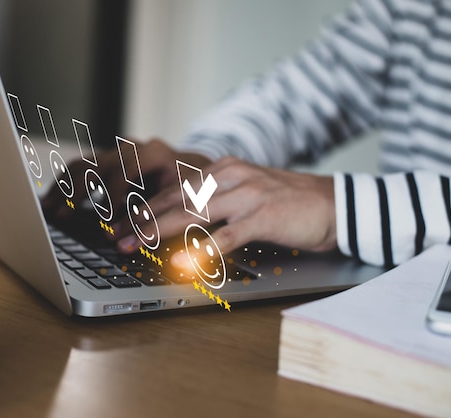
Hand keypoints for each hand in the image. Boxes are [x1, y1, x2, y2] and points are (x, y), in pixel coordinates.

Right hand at [41, 138, 210, 221]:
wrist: (194, 168)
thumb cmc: (194, 188)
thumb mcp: (190, 200)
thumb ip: (171, 218)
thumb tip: (153, 244)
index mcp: (156, 154)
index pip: (129, 170)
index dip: (115, 196)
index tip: (106, 221)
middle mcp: (133, 149)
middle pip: (98, 165)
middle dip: (80, 192)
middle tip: (64, 216)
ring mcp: (117, 153)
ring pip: (84, 165)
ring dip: (64, 188)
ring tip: (49, 210)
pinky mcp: (108, 161)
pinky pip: (80, 169)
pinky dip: (64, 186)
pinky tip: (51, 202)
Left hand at [115, 157, 336, 258]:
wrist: (334, 203)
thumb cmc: (286, 204)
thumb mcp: (244, 194)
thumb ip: (214, 204)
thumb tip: (177, 226)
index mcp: (222, 170)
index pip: (173, 189)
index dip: (144, 207)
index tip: (120, 223)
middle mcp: (231, 177)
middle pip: (176, 199)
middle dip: (142, 219)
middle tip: (116, 237)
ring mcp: (247, 195)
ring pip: (194, 212)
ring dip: (161, 230)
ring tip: (136, 244)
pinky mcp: (264, 216)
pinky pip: (228, 235)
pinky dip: (204, 249)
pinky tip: (185, 262)